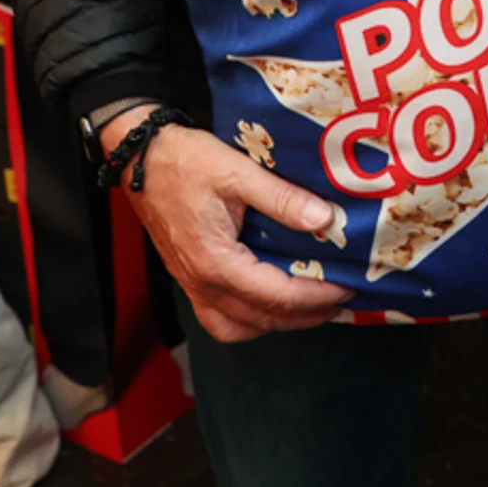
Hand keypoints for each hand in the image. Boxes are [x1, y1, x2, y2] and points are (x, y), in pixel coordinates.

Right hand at [101, 107, 349, 341]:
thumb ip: (282, 199)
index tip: (347, 289)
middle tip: (341, 302)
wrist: (140, 159)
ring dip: (278, 322)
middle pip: (262, 318)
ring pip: (238, 326)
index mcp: (216, 262)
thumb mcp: (237, 172)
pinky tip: (267, 305)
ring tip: (310, 307)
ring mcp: (192, 284)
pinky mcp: (188, 277)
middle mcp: (202, 282)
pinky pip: (219, 318)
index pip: (277, 296)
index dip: (317, 297)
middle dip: (306, 316)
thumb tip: (324, 220)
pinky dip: (248, 320)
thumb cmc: (183, 162)